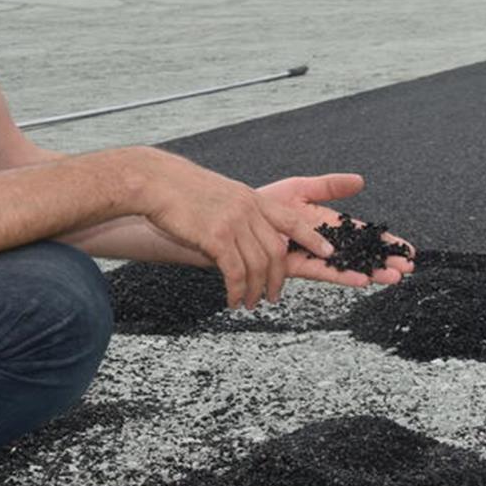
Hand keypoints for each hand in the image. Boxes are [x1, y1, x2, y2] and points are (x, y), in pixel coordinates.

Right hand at [132, 151, 335, 308]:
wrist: (156, 182)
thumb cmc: (183, 190)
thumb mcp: (222, 193)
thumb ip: (240, 211)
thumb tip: (248, 232)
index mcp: (252, 199)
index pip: (292, 220)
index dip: (312, 238)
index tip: (328, 252)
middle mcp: (249, 209)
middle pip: (278, 250)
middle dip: (279, 279)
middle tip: (273, 296)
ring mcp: (234, 222)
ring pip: (258, 265)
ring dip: (256, 290)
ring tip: (250, 303)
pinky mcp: (216, 237)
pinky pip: (235, 272)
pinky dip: (237, 290)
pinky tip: (233, 300)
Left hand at [255, 174, 415, 288]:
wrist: (233, 216)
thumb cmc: (263, 202)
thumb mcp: (301, 188)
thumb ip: (330, 186)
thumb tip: (360, 181)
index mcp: (326, 224)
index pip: (362, 234)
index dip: (384, 242)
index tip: (406, 250)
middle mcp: (321, 243)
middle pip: (359, 254)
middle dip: (384, 261)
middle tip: (407, 268)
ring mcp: (310, 256)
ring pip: (346, 266)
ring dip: (370, 272)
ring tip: (391, 277)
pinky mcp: (295, 266)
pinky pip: (322, 272)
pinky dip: (342, 276)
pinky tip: (361, 279)